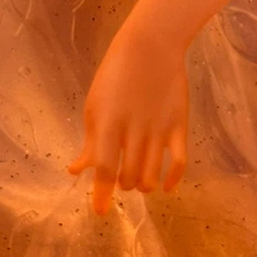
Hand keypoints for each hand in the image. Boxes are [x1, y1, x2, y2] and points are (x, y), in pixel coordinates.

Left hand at [68, 24, 188, 215]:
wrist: (152, 44)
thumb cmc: (116, 74)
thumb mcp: (95, 105)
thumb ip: (90, 141)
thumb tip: (77, 170)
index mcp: (109, 124)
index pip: (105, 169)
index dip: (101, 194)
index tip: (100, 212)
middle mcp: (134, 131)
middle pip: (129, 177)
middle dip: (122, 185)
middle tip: (121, 177)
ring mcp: (159, 129)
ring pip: (151, 177)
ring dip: (142, 185)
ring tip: (139, 178)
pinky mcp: (179, 125)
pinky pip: (178, 163)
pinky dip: (172, 180)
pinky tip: (165, 186)